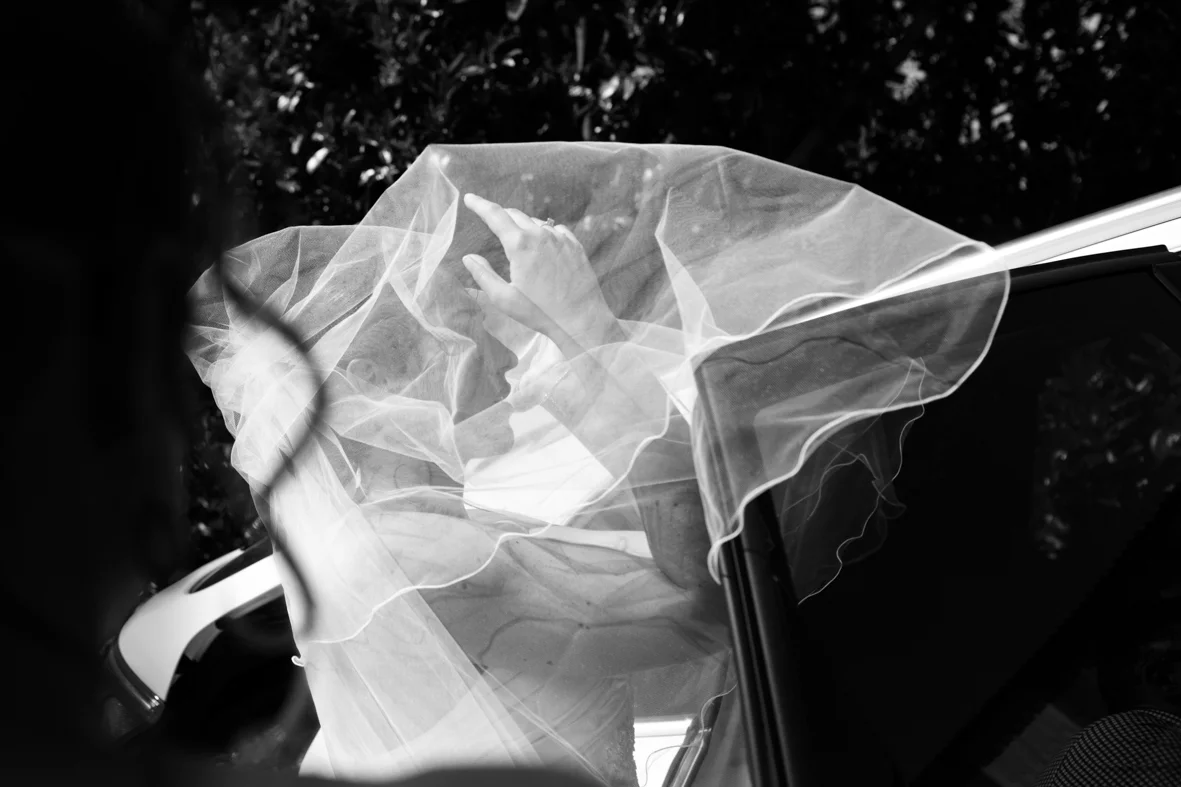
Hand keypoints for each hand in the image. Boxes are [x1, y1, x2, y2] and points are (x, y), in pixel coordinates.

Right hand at [461, 193, 616, 347]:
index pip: (495, 215)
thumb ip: (483, 275)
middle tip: (490, 220)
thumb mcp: (504, 299)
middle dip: (500, 215)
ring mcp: (561, 239)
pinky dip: (544, 232)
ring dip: (522, 224)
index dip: (479, 204)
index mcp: (520, 245)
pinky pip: (556, 230)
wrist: (581, 319)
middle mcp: (541, 235)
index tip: (470, 198)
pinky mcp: (575, 246)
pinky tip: (542, 243)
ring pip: (536, 222)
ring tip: (516, 236)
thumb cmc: (540, 313)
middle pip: (515, 215)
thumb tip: (468, 257)